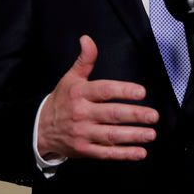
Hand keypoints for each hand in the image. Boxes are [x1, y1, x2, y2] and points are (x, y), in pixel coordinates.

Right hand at [37, 35, 158, 160]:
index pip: (104, 90)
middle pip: (111, 114)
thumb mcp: (71, 78)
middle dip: (134, 115)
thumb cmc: (61, 100)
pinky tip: (140, 152)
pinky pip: (106, 153)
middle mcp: (81, 113)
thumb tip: (87, 39)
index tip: (141, 92)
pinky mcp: (84, 150)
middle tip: (153, 115)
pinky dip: (124, 154)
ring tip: (151, 134)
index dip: (123, 90)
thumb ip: (85, 60)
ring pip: (111, 135)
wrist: (40, 128)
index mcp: (80, 93)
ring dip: (133, 136)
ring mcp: (83, 133)